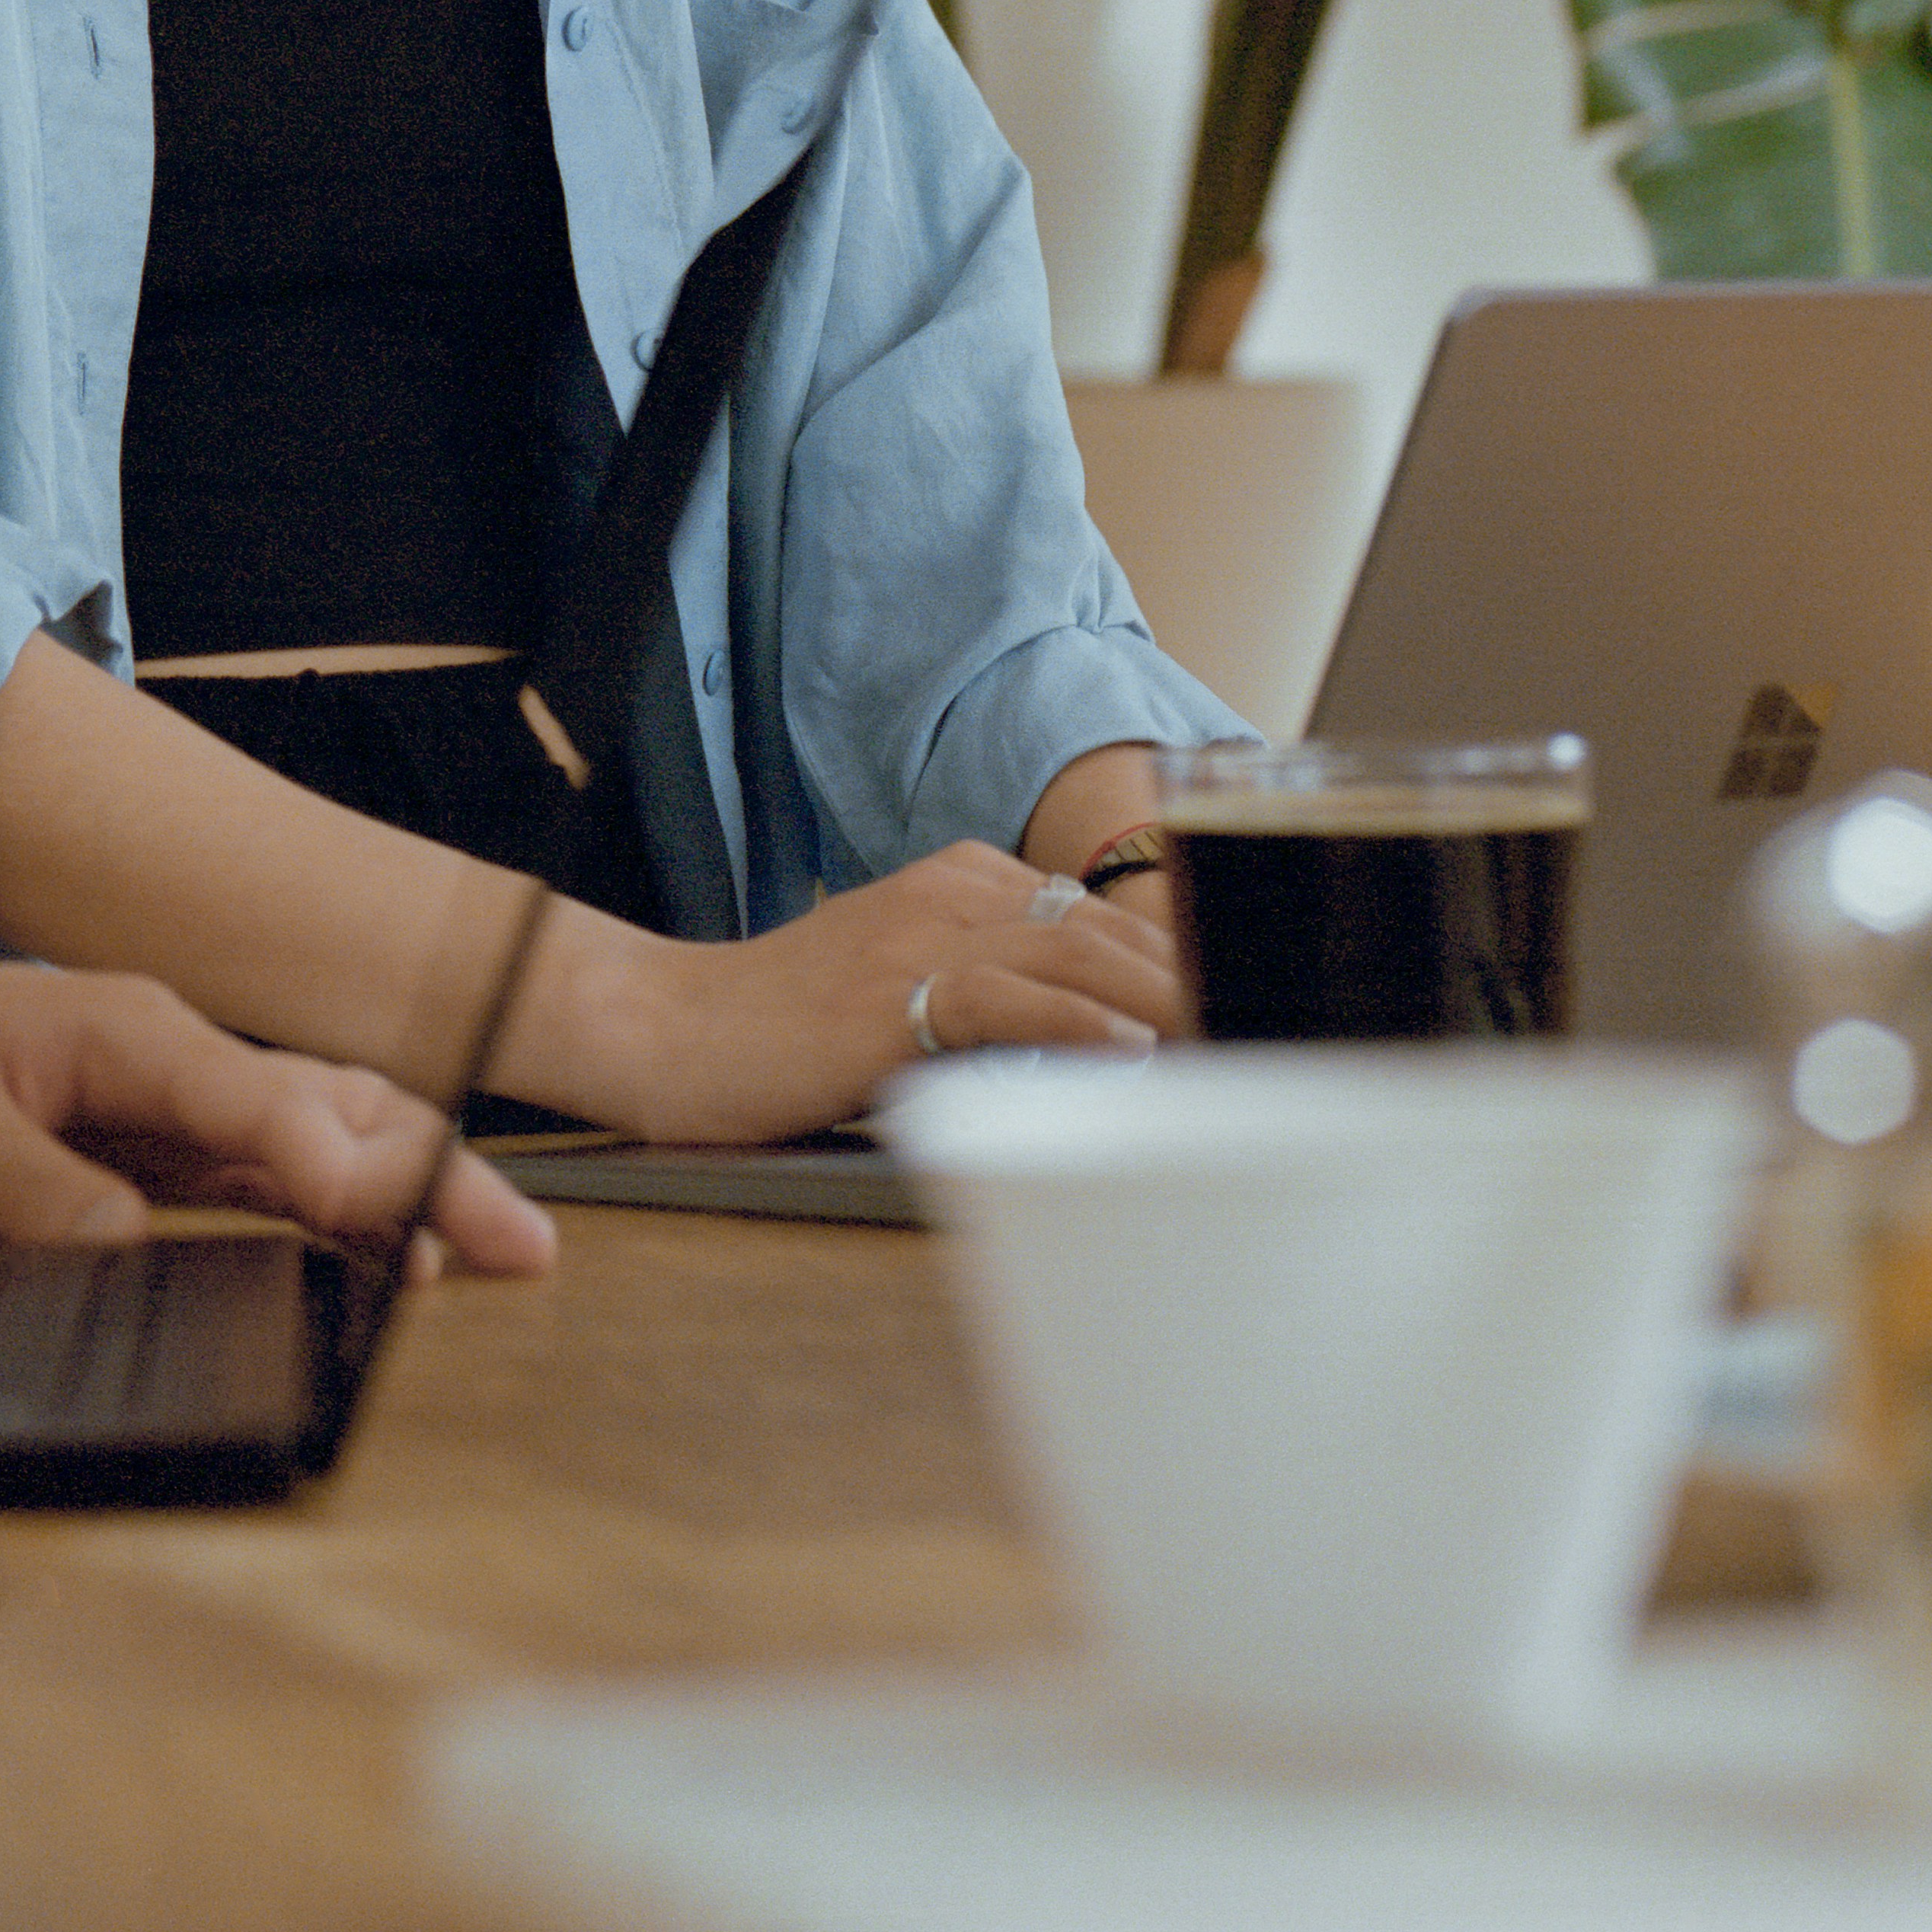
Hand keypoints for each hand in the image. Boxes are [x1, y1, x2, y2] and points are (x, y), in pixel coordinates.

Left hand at [0, 959, 553, 1276]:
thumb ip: (29, 1192)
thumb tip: (120, 1246)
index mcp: (124, 1030)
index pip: (257, 1097)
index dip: (326, 1161)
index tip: (379, 1222)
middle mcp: (164, 1059)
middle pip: (328, 1107)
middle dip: (429, 1171)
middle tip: (519, 1244)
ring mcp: (163, 1108)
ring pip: (318, 1139)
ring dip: (406, 1191)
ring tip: (492, 1254)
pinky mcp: (148, 1156)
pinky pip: (266, 1179)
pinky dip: (340, 1213)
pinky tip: (385, 1255)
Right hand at [540, 840, 1177, 1146]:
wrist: (669, 1027)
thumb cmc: (783, 1029)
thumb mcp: (902, 991)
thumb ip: (991, 996)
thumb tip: (1100, 1044)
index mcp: (958, 880)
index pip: (1098, 917)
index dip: (1176, 966)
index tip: (1240, 1014)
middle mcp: (950, 889)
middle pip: (1103, 928)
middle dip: (1190, 984)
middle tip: (1262, 1037)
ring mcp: (922, 933)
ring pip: (1072, 952)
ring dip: (1162, 1002)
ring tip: (1229, 1044)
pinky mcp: (894, 990)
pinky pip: (1008, 995)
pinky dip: (1079, 1020)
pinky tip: (1131, 1051)